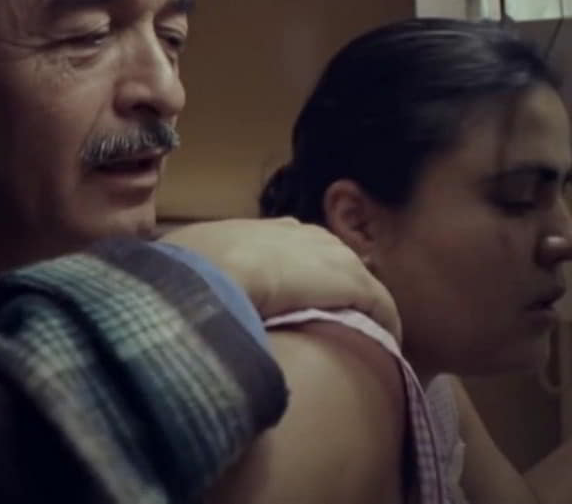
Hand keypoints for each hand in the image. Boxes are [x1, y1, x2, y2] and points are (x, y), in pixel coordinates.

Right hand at [164, 217, 401, 340]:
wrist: (213, 272)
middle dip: (337, 283)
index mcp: (260, 230)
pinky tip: (389, 342)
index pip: (291, 245)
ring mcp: (326, 253)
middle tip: (337, 316)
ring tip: (363, 333)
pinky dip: (385, 320)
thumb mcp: (187, 268)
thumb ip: (197, 279)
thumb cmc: (188, 273)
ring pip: (356, 277)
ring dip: (361, 304)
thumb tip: (182, 300)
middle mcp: (298, 233)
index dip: (300, 272)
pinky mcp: (350, 280)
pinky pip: (377, 301)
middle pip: (330, 255)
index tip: (300, 298)